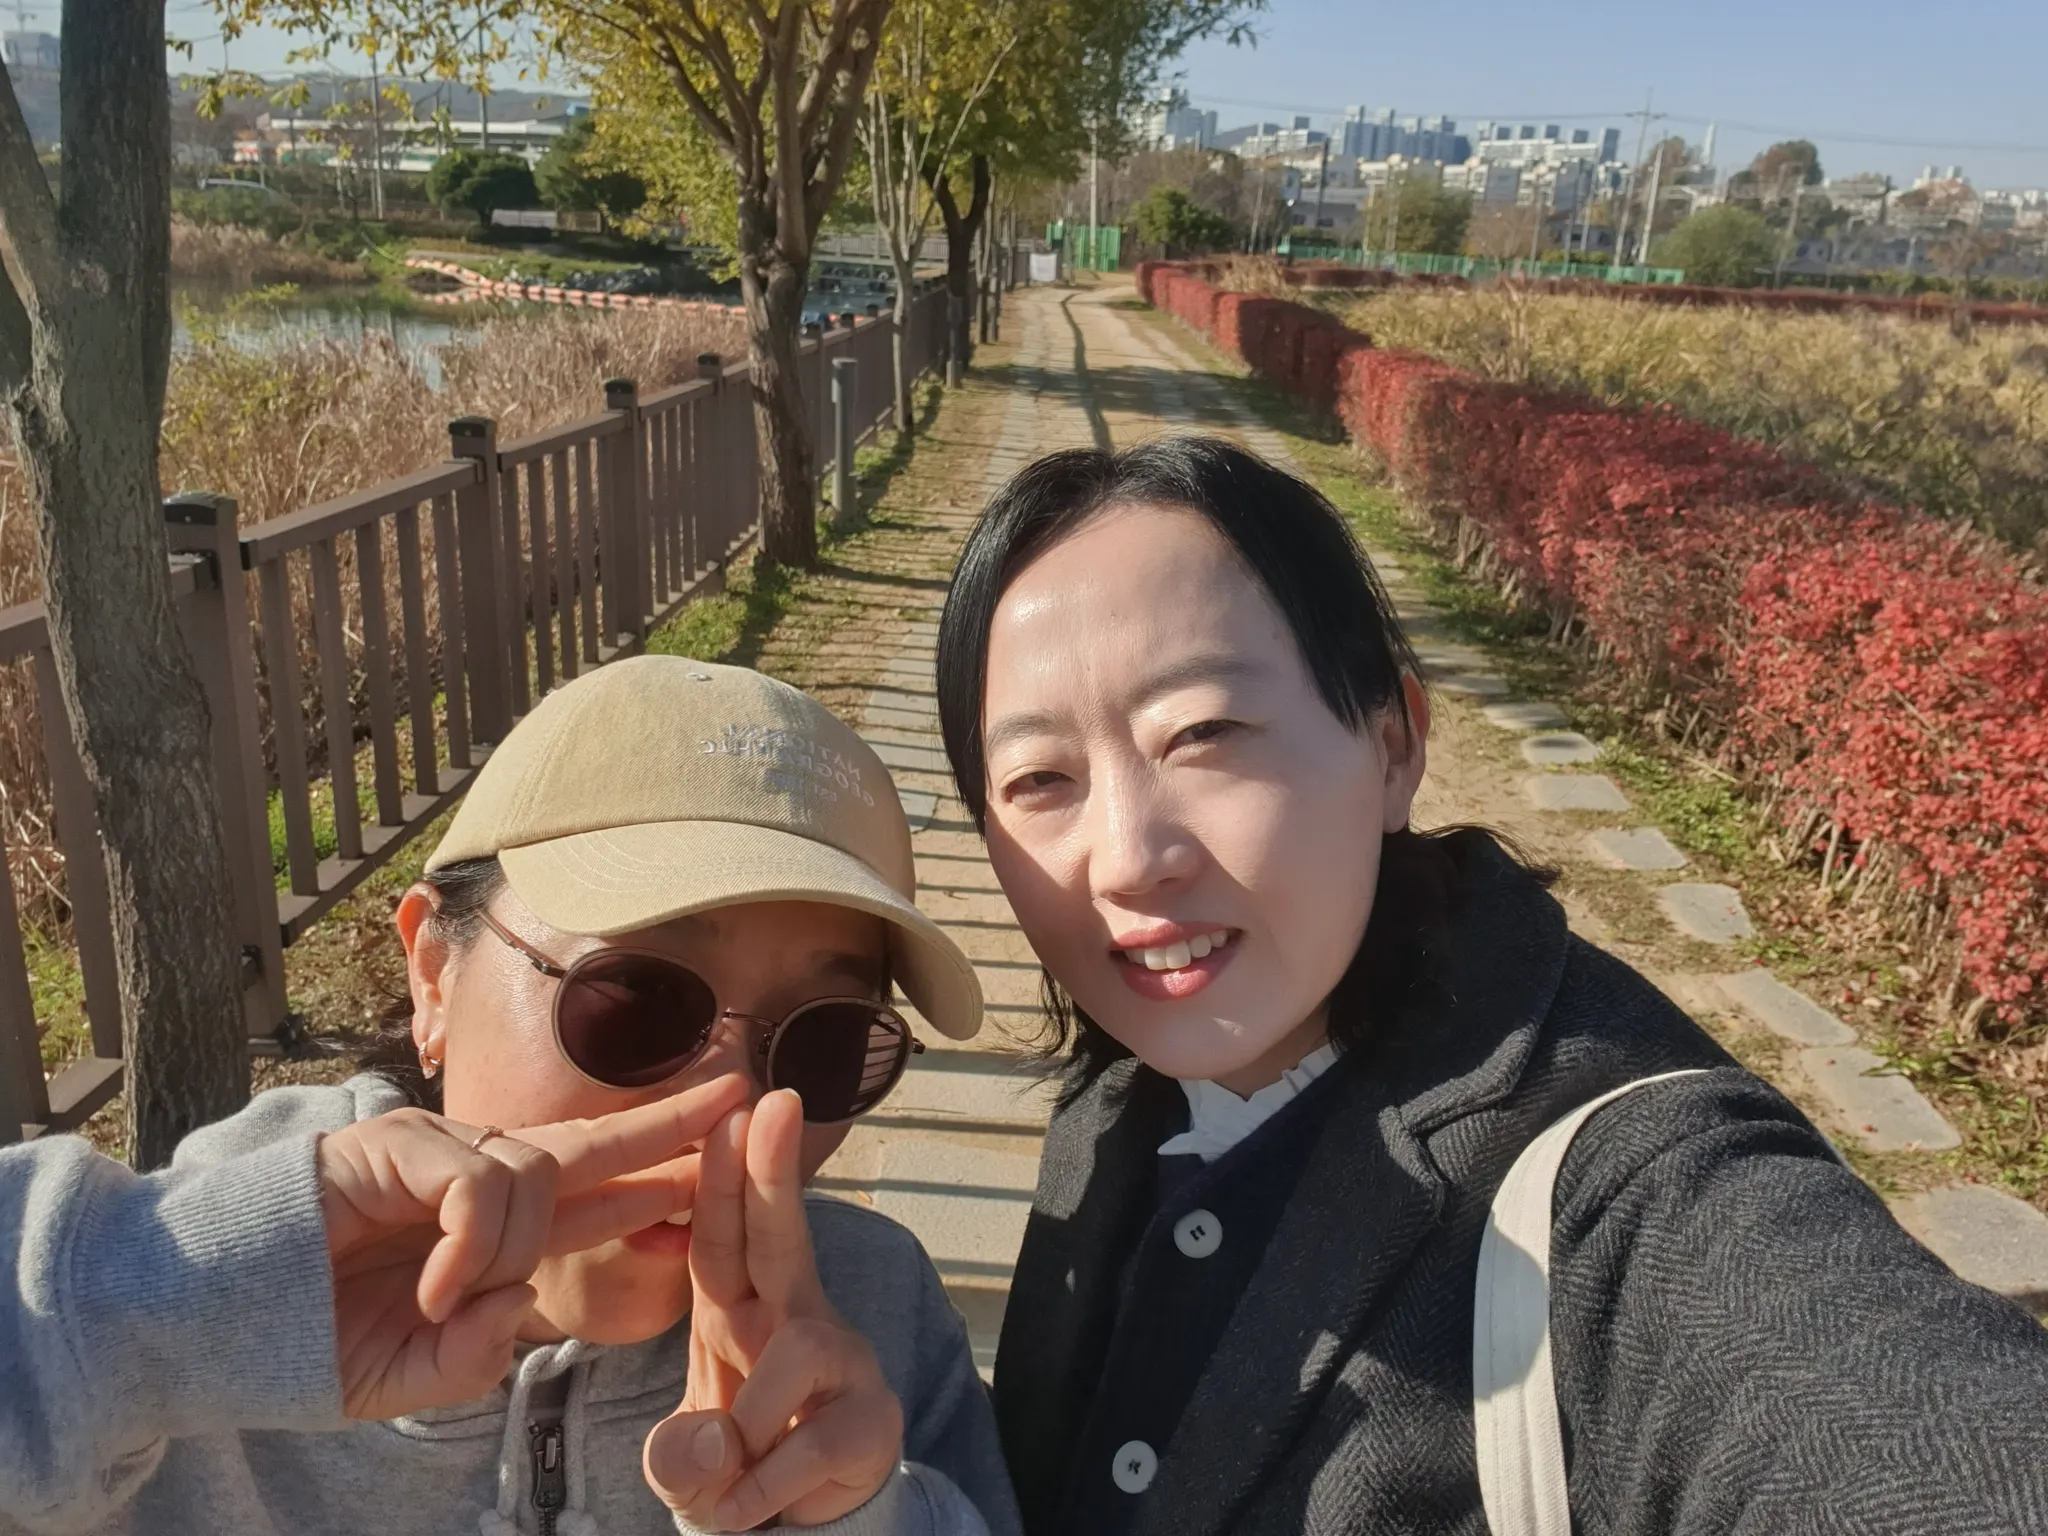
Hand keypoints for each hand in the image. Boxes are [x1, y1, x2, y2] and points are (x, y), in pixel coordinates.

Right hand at [318, 1073, 748, 1420]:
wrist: (219, 1319)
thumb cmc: (313, 1340)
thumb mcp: (412, 1372)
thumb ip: (473, 1354)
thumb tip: (519, 1309)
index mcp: (494, 1230)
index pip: (595, 1194)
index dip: (658, 1177)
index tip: (722, 1163)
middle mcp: (477, 1177)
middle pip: (594, 1141)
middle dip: (669, 1121)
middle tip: (739, 1094)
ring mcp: (439, 1153)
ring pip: (533, 1179)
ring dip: (505, 1251)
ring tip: (439, 1305)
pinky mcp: (400, 1143)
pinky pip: (478, 1185)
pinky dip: (468, 1244)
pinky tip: (431, 1289)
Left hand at [643, 1090, 903, 1529]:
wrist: (802, 1518)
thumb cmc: (739, 1458)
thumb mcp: (687, 1462)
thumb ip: (679, 1457)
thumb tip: (715, 1449)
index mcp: (739, 1308)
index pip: (723, 1235)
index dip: (724, 1175)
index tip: (733, 1109)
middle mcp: (793, 1317)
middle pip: (782, 1234)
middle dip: (773, 1170)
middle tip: (776, 1103)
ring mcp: (841, 1361)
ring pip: (793, 1353)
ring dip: (748, 1423)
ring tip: (729, 1477)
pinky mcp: (872, 1416)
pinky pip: (813, 1442)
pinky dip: (764, 1487)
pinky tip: (745, 1509)